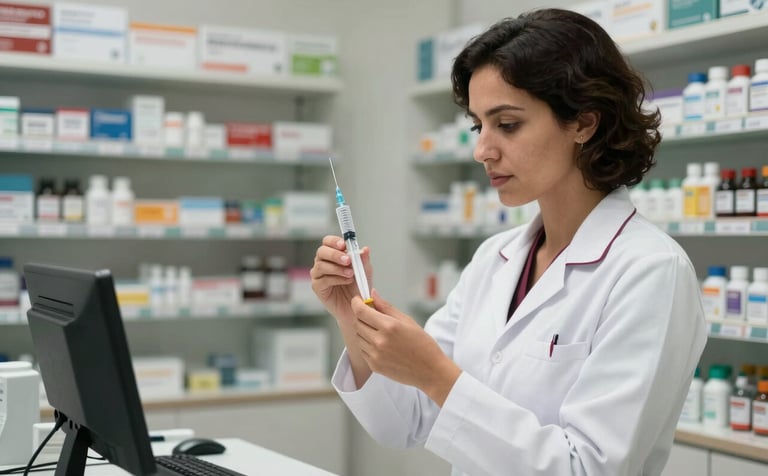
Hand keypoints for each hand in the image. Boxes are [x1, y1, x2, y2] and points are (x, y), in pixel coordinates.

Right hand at [310, 235, 372, 326]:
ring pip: (321, 266)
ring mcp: (318, 275)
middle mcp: (323, 262)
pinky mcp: (317, 287)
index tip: (344, 245)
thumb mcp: (365, 271)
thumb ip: (363, 260)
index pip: (328, 241)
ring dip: (337, 268)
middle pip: (322, 251)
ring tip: (350, 274)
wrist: (357, 306)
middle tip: (348, 260)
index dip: (334, 241)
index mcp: (333, 254)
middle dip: (335, 255)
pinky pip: (323, 280)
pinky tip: (346, 281)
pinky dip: (336, 279)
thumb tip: (365, 249)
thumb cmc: (358, 286)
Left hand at [352, 290, 460, 405]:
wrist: (429, 371)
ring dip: (364, 330)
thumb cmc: (422, 344)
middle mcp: (379, 341)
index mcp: (389, 326)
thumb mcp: (407, 321)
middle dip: (361, 316)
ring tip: (380, 332)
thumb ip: (386, 307)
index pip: (361, 311)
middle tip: (372, 315)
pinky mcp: (374, 366)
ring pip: (358, 336)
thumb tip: (373, 294)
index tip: (357, 300)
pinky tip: (381, 345)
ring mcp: (375, 355)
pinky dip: (367, 344)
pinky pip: (362, 350)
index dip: (356, 303)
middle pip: (357, 323)